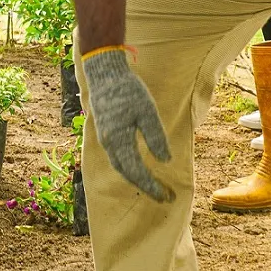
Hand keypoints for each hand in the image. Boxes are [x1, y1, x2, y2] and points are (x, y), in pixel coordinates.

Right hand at [79, 47, 172, 201]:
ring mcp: (105, 138)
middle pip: (126, 173)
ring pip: (120, 166)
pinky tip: (138, 166)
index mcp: (118, 140)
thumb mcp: (148, 111)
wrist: (104, 74)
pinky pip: (117, 157)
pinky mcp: (105, 131)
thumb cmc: (128, 90)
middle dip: (144, 186)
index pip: (136, 171)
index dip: (151, 185)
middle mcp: (109, 143)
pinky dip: (128, 167)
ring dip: (136, 178)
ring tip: (153, 185)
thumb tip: (165, 160)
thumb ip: (155, 137)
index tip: (166, 196)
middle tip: (164, 196)